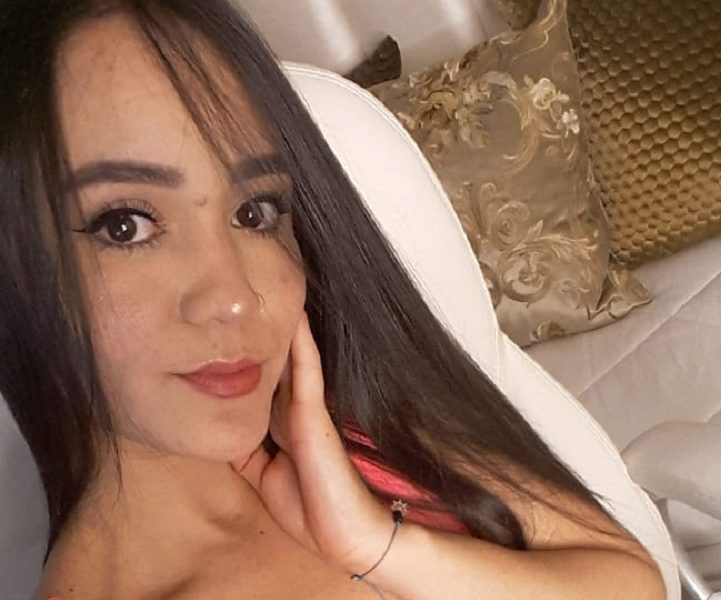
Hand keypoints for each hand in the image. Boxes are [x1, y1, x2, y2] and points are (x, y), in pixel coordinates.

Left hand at [231, 312, 391, 571]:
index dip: (250, 357)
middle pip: (273, 363)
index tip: (231, 332)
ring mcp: (306, 407)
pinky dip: (299, 343)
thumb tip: (223, 433)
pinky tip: (294, 317)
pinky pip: (305, 369)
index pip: (262, 382)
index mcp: (282, 424)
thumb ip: (247, 452)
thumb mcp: (265, 477)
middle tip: (250, 299)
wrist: (348, 534)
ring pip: (289, 358)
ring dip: (281, 329)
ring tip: (272, 292)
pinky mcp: (313, 412)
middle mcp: (293, 408)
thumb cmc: (312, 509)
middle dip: (261, 336)